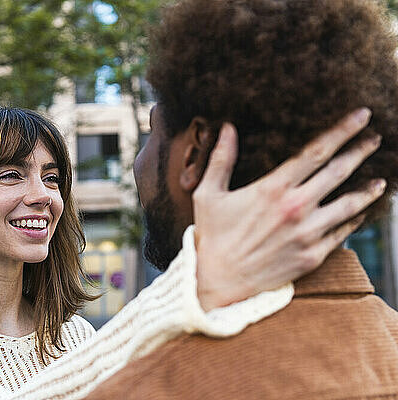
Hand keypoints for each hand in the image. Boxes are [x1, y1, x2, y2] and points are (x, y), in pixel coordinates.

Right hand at [193, 108, 384, 310]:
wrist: (219, 282)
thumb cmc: (212, 236)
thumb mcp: (208, 194)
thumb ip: (221, 159)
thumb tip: (228, 128)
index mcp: (272, 189)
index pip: (316, 152)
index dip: (342, 130)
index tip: (361, 116)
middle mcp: (295, 208)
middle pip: (339, 172)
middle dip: (361, 151)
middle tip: (375, 138)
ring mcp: (307, 234)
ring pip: (350, 204)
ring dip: (368, 189)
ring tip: (380, 181)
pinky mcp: (312, 256)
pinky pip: (343, 233)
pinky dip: (356, 220)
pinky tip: (361, 213)